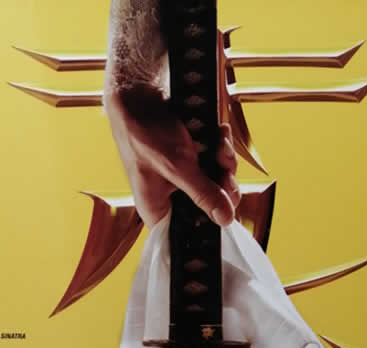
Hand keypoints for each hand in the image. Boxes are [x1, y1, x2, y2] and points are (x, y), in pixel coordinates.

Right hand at [104, 84, 239, 227]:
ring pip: (218, 183)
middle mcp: (171, 199)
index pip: (190, 234)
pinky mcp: (193, 161)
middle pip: (211, 208)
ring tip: (219, 142)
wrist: (139, 94)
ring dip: (225, 162)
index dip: (211, 226)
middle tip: (225, 169)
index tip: (227, 211)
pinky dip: (221, 147)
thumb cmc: (144, 131)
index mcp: (158, 211)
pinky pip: (216, 162)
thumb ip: (203, 194)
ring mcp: (183, 180)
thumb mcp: (177, 166)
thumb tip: (225, 219)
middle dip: (223, 185)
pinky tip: (218, 133)